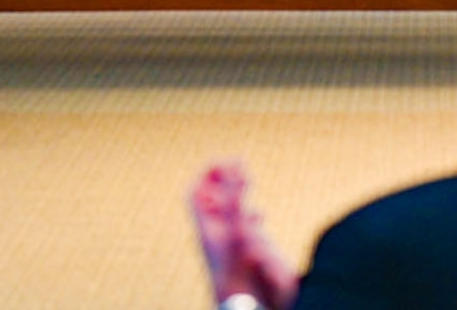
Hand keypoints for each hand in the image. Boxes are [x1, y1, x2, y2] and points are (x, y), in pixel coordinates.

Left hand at [191, 161, 298, 309]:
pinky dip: (251, 216)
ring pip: (227, 215)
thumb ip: (235, 197)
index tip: (222, 160)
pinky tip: (261, 214)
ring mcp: (233, 244)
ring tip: (245, 181)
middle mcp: (218, 235)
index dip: (206, 174)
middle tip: (234, 165)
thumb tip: (235, 165)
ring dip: (235, 196)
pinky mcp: (248, 254)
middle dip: (220, 181)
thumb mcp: (236, 226)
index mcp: (207, 227)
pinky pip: (245, 231)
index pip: (196, 194)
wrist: (248, 304)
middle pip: (209, 202)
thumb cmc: (239, 270)